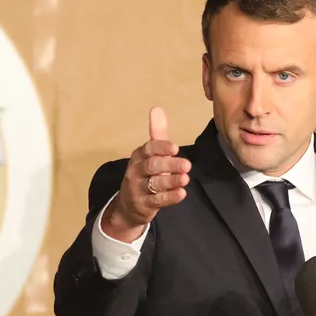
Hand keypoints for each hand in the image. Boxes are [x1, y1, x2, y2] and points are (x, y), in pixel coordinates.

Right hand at [100, 106, 190, 241]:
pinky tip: (181, 193)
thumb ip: (157, 133)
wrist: (128, 206)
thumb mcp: (149, 154)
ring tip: (185, 178)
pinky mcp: (143, 205)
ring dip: (171, 181)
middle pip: (152, 166)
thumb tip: (157, 108)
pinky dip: (170, 197)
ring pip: (154, 183)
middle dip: (169, 165)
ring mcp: (138, 189)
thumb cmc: (144, 175)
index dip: (161, 148)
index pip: (148, 149)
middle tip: (187, 165)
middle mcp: (136, 171)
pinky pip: (157, 201)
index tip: (174, 148)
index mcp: (139, 155)